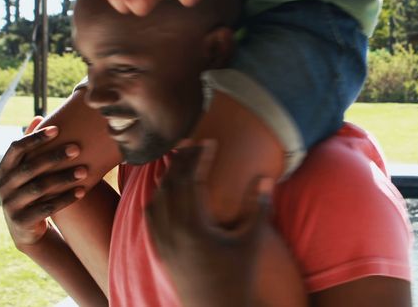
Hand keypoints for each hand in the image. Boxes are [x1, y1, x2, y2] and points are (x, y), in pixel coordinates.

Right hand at [0, 116, 88, 248]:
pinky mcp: (22, 221)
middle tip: (77, 148)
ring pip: (39, 188)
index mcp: (4, 169)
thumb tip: (38, 116)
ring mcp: (10, 205)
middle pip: (29, 168)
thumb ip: (31, 147)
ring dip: (63, 178)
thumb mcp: (26, 169)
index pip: (16, 148)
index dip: (35, 138)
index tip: (57, 128)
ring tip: (84, 170)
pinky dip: (65, 198)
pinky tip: (82, 190)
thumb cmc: (30, 189)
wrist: (25, 228)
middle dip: (54, 157)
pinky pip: (46, 208)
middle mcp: (3, 186)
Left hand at [146, 141, 272, 306]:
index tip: (210, 141)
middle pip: (172, 183)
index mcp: (195, 226)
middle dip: (181, 159)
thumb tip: (265, 177)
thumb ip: (258, 207)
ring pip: (158, 197)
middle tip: (192, 142)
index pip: (192, 180)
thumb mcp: (252, 242)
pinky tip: (167, 188)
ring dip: (168, 175)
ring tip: (179, 158)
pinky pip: (152, 215)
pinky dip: (158, 195)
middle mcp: (174, 231)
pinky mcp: (160, 250)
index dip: (200, 157)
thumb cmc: (238, 277)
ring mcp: (163, 241)